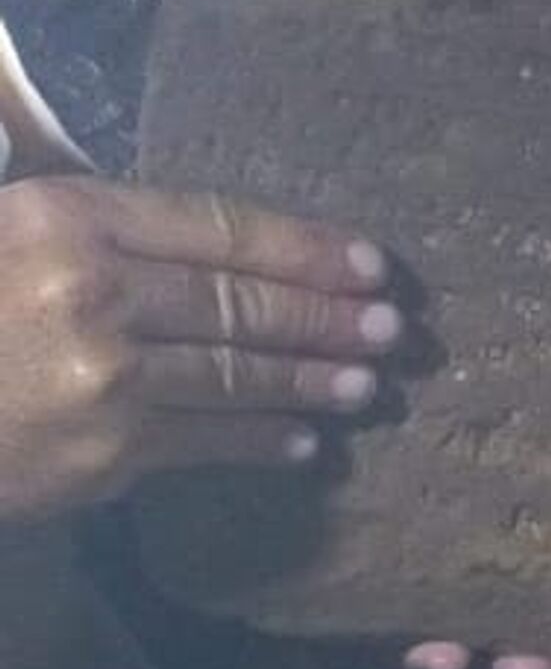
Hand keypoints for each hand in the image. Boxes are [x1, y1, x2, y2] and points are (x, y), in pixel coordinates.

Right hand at [0, 174, 397, 520]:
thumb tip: (221, 247)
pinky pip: (206, 442)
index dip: (308, 248)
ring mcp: (104, 376)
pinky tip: (304, 444)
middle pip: (243, 304)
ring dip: (313, 383)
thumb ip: (107, 229)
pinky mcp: (105, 450)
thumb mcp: (15, 230)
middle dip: (330, 319)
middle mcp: (94, 290)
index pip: (222, 227)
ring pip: (236, 376)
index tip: (371, 264)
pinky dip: (262, 442)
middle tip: (394, 331)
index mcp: (70, 217)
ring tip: (367, 386)